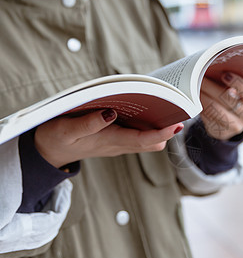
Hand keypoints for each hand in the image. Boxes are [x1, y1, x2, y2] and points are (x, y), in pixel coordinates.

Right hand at [34, 109, 183, 168]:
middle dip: (166, 129)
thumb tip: (111, 113)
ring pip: (146, 139)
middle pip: (151, 141)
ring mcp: (118, 143)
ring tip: (168, 107)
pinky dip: (146, 124)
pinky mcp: (115, 138)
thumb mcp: (67, 130)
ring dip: (158, 127)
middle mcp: (119, 144)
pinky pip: (137, 134)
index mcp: (110, 142)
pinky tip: (148, 109)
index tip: (177, 124)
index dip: (162, 133)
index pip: (143, 140)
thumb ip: (88, 123)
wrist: (48, 151)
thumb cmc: (56, 138)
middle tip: (179, 110)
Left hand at [200, 72, 242, 139]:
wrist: (232, 122)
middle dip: (211, 86)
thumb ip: (232, 80)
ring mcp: (236, 126)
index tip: (224, 74)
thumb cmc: (234, 98)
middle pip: (227, 99)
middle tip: (199, 77)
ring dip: (202, 96)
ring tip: (193, 88)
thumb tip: (214, 68)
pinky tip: (194, 100)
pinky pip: (208, 118)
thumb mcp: (238, 90)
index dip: (236, 82)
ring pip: (215, 109)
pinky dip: (200, 107)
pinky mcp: (222, 133)